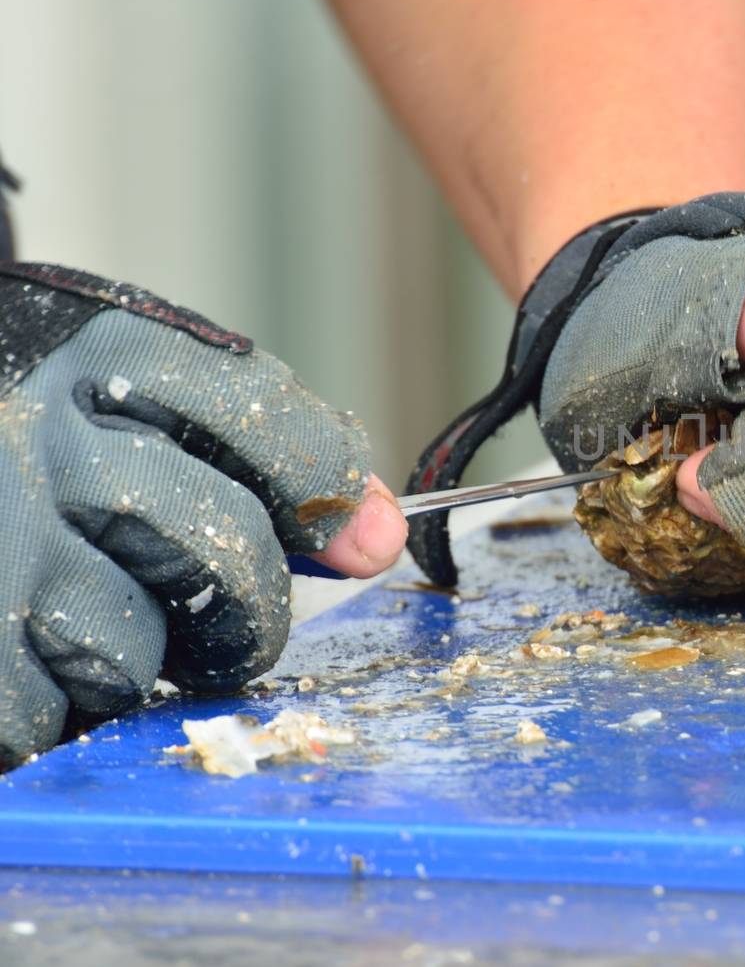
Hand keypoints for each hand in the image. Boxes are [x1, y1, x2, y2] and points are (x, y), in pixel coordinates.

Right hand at [0, 261, 405, 766]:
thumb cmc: (51, 455)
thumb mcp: (146, 410)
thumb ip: (271, 457)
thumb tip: (377, 538)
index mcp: (106, 361)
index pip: (270, 421)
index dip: (323, 488)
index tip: (352, 536)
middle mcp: (41, 437)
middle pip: (221, 544)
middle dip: (250, 606)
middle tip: (233, 623)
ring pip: (131, 648)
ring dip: (138, 664)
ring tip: (101, 627)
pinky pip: (45, 711)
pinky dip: (58, 709)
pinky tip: (39, 658)